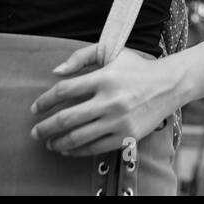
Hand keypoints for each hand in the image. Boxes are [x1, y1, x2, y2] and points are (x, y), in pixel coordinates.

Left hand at [28, 44, 178, 156]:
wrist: (169, 85)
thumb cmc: (136, 68)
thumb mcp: (111, 53)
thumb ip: (81, 57)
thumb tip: (55, 72)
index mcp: (104, 78)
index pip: (64, 91)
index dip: (45, 101)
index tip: (35, 109)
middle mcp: (110, 100)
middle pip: (67, 118)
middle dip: (45, 128)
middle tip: (34, 133)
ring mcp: (119, 120)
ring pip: (78, 137)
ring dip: (58, 142)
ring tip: (49, 143)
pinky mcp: (126, 135)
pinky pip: (95, 148)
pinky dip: (77, 151)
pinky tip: (68, 149)